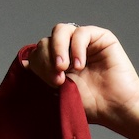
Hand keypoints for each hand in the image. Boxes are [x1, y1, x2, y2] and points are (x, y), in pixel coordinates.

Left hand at [21, 23, 138, 129]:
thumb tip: (23, 62)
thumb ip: (42, 75)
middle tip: (57, 79)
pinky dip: (76, 48)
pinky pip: (80, 33)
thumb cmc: (89, 104)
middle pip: (45, 41)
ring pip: (59, 30)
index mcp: (55, 63)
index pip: (37, 53)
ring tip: (64, 68)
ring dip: (58, 49)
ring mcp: (83, 42)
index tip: (47, 83)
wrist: (114, 108)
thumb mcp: (58, 91)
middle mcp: (68, 50)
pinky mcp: (100, 37)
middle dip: (46, 59)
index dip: (37, 64)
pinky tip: (80, 65)